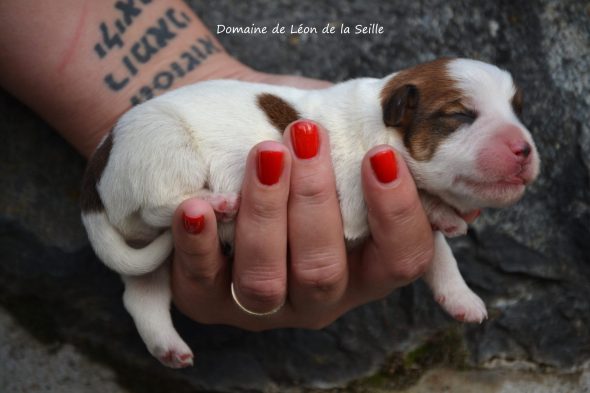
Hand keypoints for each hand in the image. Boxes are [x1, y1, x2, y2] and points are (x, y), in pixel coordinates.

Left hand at [170, 120, 433, 329]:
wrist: (217, 142)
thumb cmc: (290, 145)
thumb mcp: (334, 140)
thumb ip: (363, 137)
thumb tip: (405, 118)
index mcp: (364, 266)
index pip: (402, 259)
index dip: (397, 213)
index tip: (379, 154)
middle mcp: (317, 296)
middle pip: (323, 272)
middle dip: (315, 201)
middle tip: (306, 135)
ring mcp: (260, 306)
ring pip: (264, 282)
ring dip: (264, 216)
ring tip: (265, 154)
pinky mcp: (205, 298)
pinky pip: (200, 283)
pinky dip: (199, 244)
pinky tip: (197, 205)